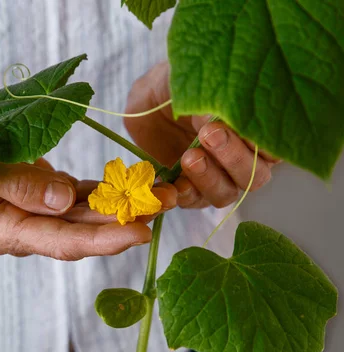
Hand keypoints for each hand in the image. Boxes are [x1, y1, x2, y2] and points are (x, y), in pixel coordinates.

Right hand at [0, 152, 176, 259]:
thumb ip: (17, 187)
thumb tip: (63, 201)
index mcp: (2, 231)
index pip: (60, 242)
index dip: (102, 239)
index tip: (141, 232)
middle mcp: (23, 229)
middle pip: (81, 232)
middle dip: (125, 222)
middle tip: (168, 205)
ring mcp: (34, 214)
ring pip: (85, 215)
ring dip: (123, 204)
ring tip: (163, 191)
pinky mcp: (42, 197)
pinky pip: (79, 197)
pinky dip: (106, 190)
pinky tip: (135, 182)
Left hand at [124, 62, 278, 208]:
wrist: (145, 103)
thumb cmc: (179, 87)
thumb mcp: (193, 81)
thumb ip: (212, 96)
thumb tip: (221, 112)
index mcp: (254, 134)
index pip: (274, 148)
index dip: (264, 143)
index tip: (242, 124)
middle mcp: (241, 161)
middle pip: (254, 176)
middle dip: (234, 157)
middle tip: (210, 133)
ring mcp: (215, 179)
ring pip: (226, 193)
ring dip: (210, 177)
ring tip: (190, 157)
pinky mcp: (188, 191)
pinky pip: (193, 202)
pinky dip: (186, 194)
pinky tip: (177, 182)